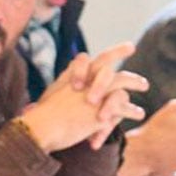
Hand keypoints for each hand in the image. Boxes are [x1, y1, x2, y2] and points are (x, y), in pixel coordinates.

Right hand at [21, 42, 147, 152]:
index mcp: (71, 76)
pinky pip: (124, 106)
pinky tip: (139, 113)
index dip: (106, 53)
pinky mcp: (103, 109)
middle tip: (131, 49)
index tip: (125, 47)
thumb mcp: (45, 103)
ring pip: (122, 81)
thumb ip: (48, 101)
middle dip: (121, 54)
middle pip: (107, 63)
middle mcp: (85, 80)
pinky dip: (132, 110)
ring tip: (145, 86)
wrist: (41, 128)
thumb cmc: (38, 120)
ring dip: (135, 82)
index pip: (88, 59)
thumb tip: (30, 109)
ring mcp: (96, 93)